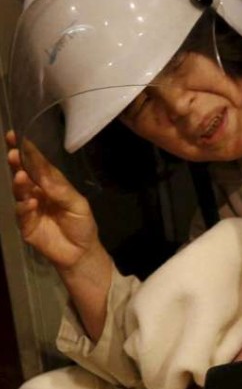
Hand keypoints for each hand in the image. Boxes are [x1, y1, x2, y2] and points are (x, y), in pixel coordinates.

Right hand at [6, 130, 104, 270]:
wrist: (81, 252)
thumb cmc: (82, 224)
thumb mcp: (77, 204)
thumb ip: (61, 189)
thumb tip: (42, 173)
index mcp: (51, 185)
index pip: (38, 165)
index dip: (28, 152)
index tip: (16, 136)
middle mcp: (37, 193)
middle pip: (24, 175)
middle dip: (17, 163)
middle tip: (14, 152)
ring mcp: (29, 209)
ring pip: (20, 192)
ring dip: (20, 183)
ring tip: (21, 175)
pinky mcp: (26, 226)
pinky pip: (22, 214)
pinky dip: (24, 207)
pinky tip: (30, 202)